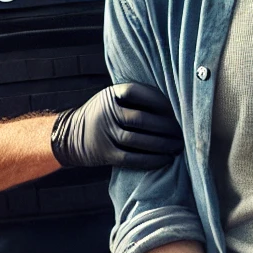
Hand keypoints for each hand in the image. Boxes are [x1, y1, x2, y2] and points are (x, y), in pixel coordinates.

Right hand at [50, 82, 181, 169]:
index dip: (159, 100)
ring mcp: (105, 134)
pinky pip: (132, 159)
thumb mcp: (112, 99)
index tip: (177, 108)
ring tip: (178, 146)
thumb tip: (174, 104)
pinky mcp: (106, 154)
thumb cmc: (103, 115)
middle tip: (183, 132)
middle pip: (141, 119)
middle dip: (167, 127)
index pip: (137, 92)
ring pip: (138, 140)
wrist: (69, 135)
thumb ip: (135, 98)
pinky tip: (165, 159)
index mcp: (111, 95)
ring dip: (162, 145)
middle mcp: (107, 113)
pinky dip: (151, 160)